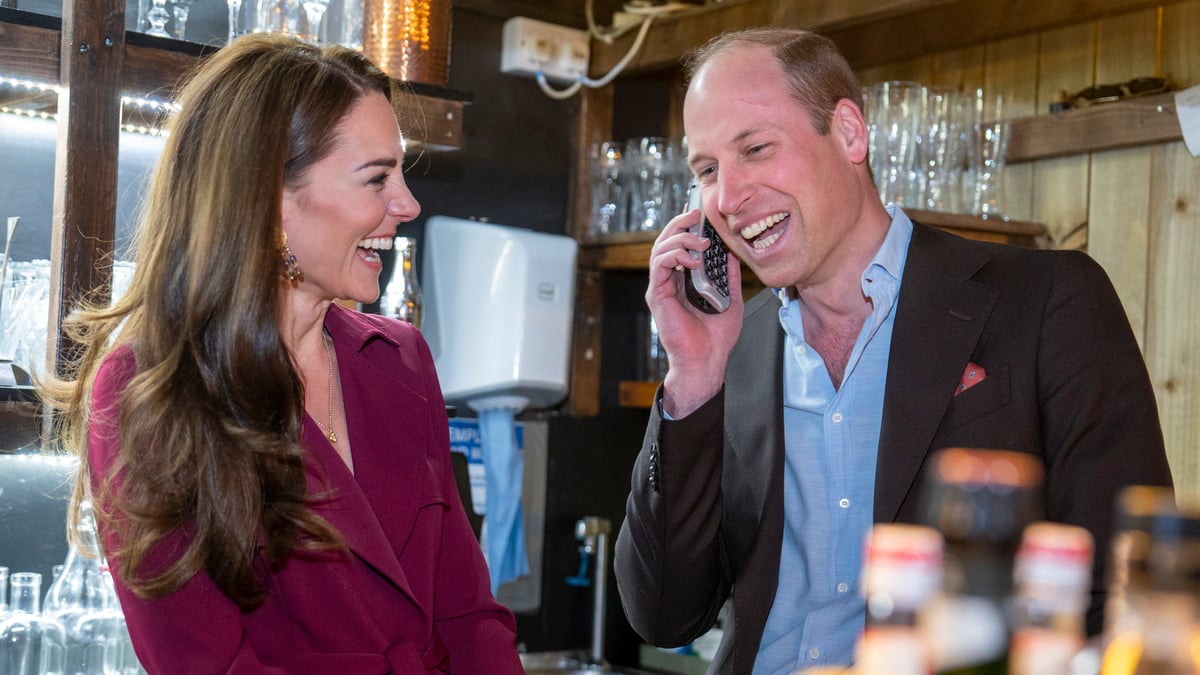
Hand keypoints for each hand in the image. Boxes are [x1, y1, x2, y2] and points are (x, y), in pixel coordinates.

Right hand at [645, 207, 743, 417]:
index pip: (680, 245)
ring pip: (660, 249)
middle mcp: (669, 281)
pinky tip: (693, 259)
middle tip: (696, 215)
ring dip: (680, 239)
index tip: (700, 214)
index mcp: (684, 280)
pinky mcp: (657, 295)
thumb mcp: (731, 297)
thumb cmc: (717, 336)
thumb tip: (734, 250)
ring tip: (701, 241)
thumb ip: (730, 274)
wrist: (707, 360)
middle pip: (666, 241)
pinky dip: (674, 256)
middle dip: (680, 224)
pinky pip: (659, 266)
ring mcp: (661, 287)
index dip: (687, 226)